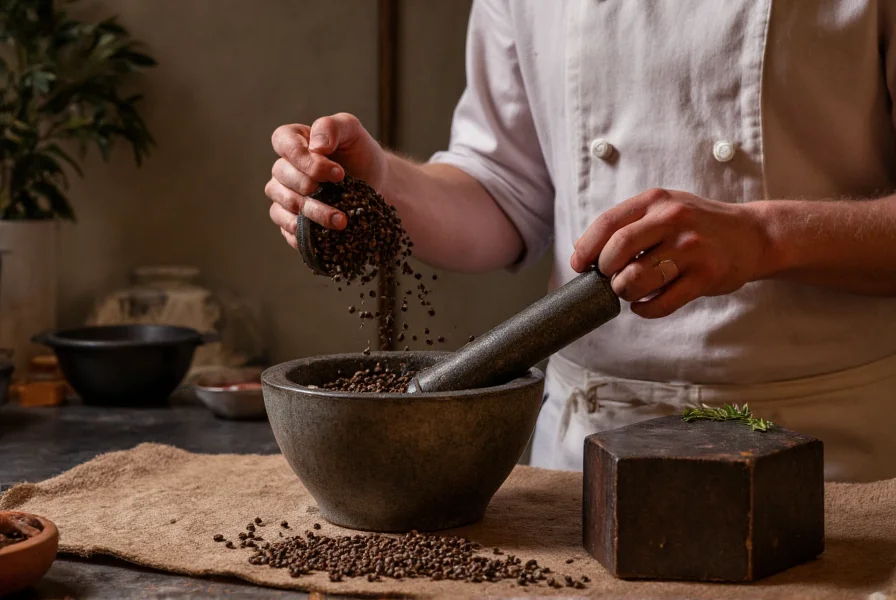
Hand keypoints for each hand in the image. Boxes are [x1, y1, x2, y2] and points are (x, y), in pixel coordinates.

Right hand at [266, 113, 387, 247]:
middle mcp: (283, 169)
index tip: (338, 173)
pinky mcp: (290, 220)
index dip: (305, 160)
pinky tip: (326, 236)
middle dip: (312, 188)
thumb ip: (331, 127)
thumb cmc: (359, 152)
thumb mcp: (351, 130)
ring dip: (312, 214)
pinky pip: (286, 230)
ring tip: (341, 220)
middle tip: (340, 193)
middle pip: (282, 178)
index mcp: (292, 141)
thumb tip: (316, 146)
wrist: (373, 182)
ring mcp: (284, 196)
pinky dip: (304, 235)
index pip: (283, 144)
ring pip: (284, 206)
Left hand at [570, 188, 769, 317]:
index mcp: (656, 201)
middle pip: (619, 249)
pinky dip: (644, 309)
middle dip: (606, 271)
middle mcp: (674, 220)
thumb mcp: (663, 209)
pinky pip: (662, 303)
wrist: (751, 235)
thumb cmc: (697, 225)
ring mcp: (691, 248)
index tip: (579, 265)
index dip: (587, 248)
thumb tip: (582, 249)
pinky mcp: (706, 276)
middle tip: (610, 279)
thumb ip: (627, 224)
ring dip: (625, 291)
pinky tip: (643, 305)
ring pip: (637, 278)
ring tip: (629, 291)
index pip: (608, 223)